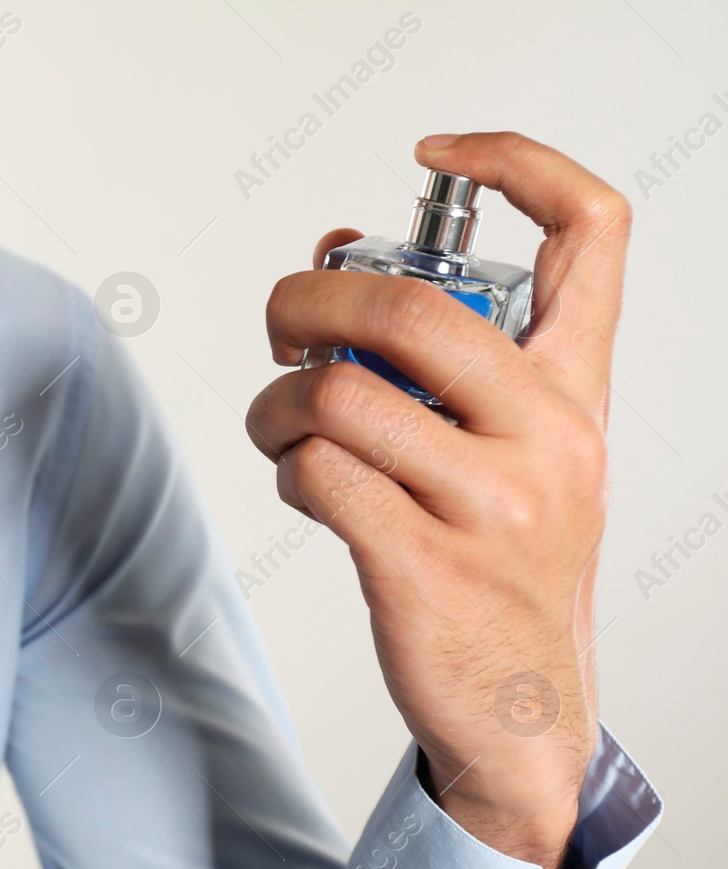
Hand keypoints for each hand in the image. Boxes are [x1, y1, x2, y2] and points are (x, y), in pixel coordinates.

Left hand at [245, 132, 631, 868]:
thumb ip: (438, 361)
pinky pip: (317, 474)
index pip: (591, 231)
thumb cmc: (503, 563)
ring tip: (281, 429)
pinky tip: (307, 488)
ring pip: (337, 394)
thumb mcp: (509, 453)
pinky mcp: (423, 566)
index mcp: (577, 392)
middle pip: (409, 303)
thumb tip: (329, 256)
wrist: (527, 712)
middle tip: (282, 324)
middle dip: (308, 298)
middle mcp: (548, 436)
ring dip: (276, 403)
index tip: (433, 155)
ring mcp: (491, 504)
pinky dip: (287, 470)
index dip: (516, 161)